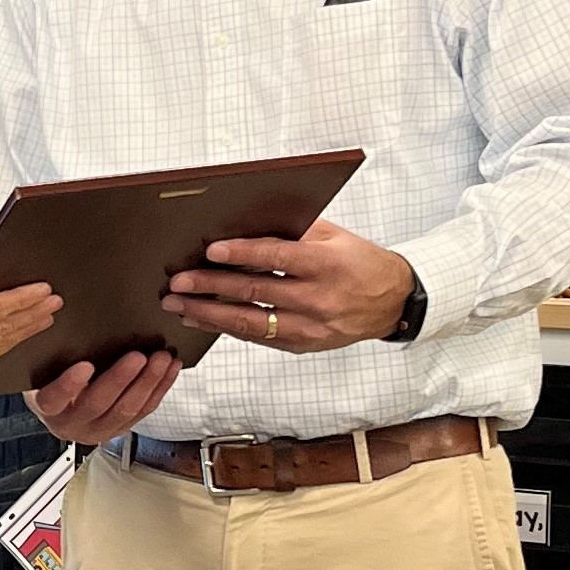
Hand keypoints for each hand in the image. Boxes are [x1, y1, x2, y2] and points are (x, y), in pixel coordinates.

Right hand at [24, 346, 179, 446]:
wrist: (63, 407)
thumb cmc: (54, 380)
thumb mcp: (47, 370)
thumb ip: (58, 357)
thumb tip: (77, 328)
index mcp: (49, 408)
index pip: (54, 399)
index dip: (69, 385)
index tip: (85, 366)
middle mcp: (72, 424)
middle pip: (98, 404)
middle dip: (122, 379)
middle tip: (138, 357)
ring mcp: (99, 430)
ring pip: (126, 410)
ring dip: (148, 383)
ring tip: (161, 359)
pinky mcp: (121, 429)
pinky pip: (143, 411)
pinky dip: (159, 388)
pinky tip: (170, 369)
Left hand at [168, 220, 414, 354]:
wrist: (392, 302)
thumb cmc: (359, 262)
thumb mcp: (334, 237)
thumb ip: (294, 232)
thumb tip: (244, 225)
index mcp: (326, 264)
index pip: (277, 257)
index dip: (242, 254)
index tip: (211, 252)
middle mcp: (318, 299)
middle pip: (256, 293)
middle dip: (211, 288)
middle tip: (177, 284)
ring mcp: (310, 327)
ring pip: (252, 323)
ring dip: (210, 315)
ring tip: (179, 307)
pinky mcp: (303, 345)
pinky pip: (260, 338)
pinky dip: (228, 328)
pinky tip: (203, 320)